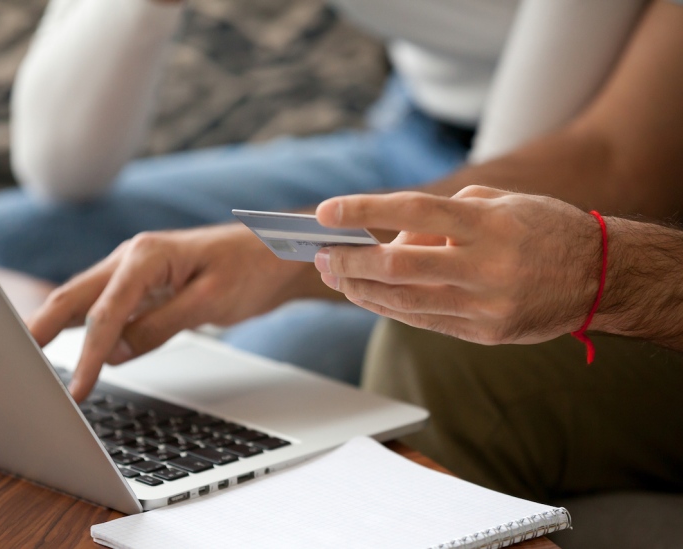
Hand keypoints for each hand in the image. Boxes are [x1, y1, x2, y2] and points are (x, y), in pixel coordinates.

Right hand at [27, 224, 310, 401]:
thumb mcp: (210, 301)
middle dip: (44, 327)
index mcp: (148, 254)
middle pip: (77, 295)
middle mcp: (134, 257)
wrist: (275, 256)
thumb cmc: (250, 269)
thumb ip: (161, 325)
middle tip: (15, 360)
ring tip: (32, 359)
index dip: (89, 353)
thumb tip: (118, 353)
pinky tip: (76, 346)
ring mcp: (137, 269)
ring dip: (61, 327)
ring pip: (87, 299)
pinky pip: (108, 306)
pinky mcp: (145, 284)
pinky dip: (88, 328)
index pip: (107, 310)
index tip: (75, 389)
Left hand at [313, 186, 602, 344]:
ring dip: (362, 290)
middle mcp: (486, 265)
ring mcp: (486, 305)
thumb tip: (392, 237)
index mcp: (489, 223)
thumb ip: (443, 217)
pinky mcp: (487, 333)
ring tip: (336, 277)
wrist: (599, 277)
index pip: (413, 211)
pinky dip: (390, 308)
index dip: (364, 211)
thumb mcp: (499, 203)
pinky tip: (369, 297)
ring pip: (405, 301)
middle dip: (351, 262)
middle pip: (399, 265)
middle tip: (321, 256)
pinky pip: (425, 321)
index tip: (325, 213)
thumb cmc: (542, 228)